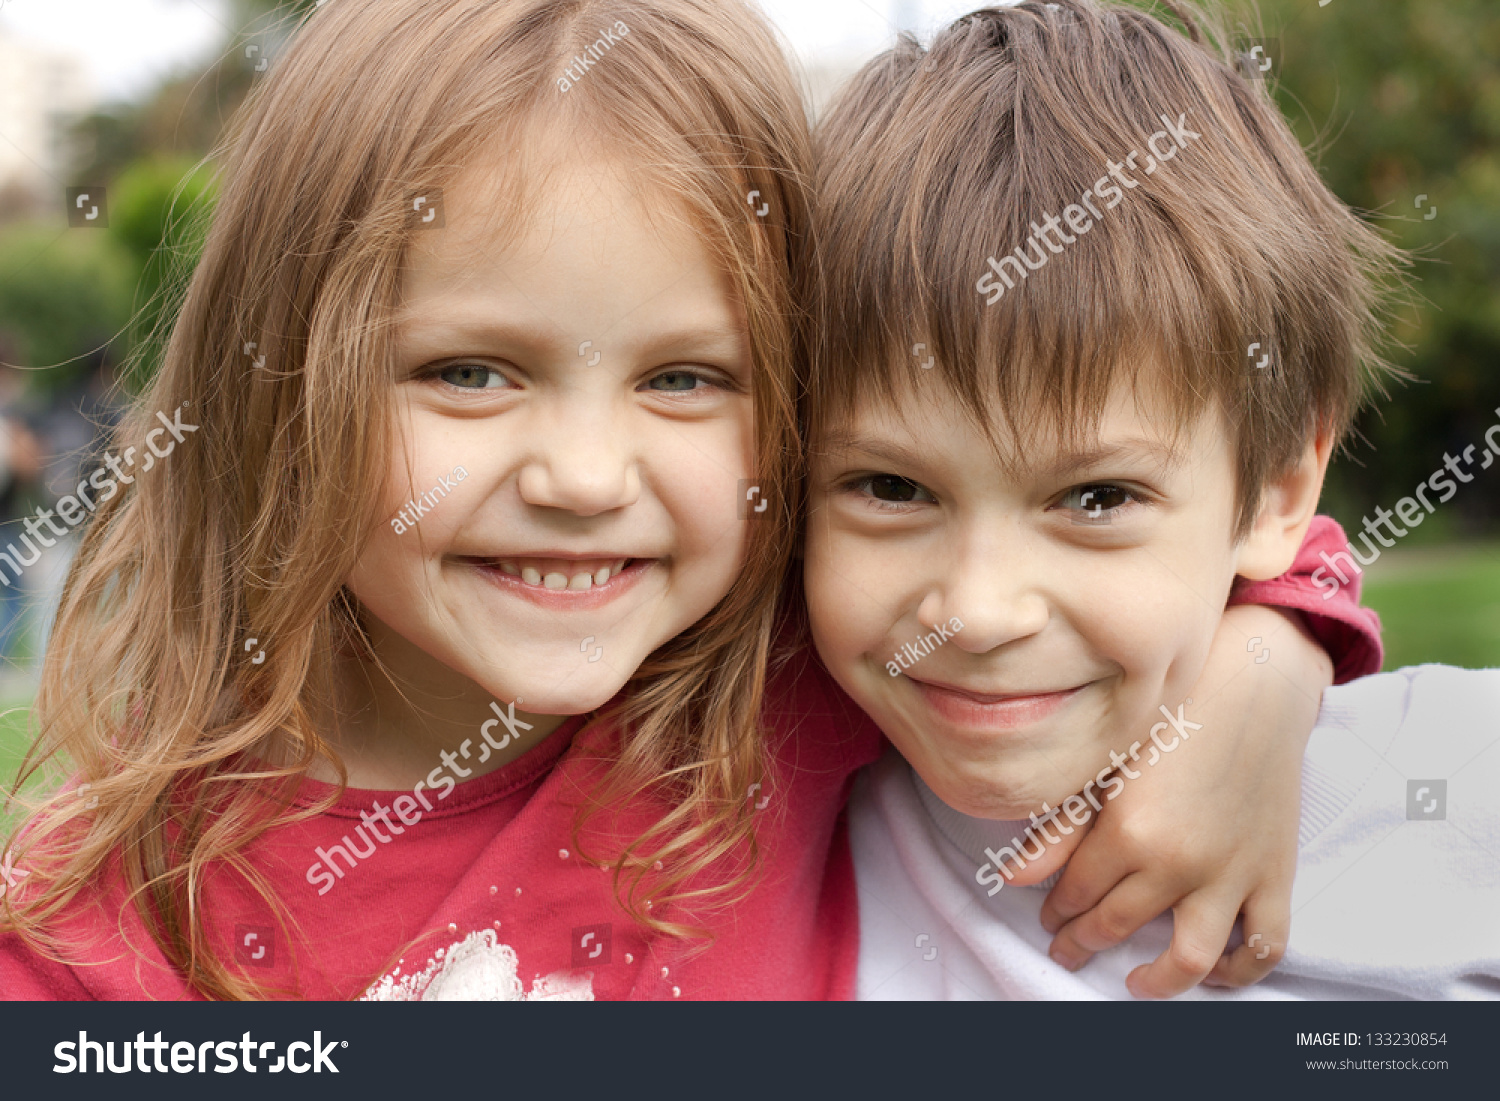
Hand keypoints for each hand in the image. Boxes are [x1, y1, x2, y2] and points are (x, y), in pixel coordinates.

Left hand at [1038, 605, 1330, 997]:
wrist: (1253, 684)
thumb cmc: (1172, 714)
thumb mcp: (1105, 762)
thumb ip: (1060, 826)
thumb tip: (1012, 879)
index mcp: (1128, 833)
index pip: (1076, 895)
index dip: (1057, 913)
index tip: (1049, 918)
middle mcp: (1178, 863)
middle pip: (1118, 926)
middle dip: (1084, 942)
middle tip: (1069, 947)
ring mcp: (1230, 874)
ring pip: (1190, 958)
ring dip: (1159, 980)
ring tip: (1137, 981)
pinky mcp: (1274, 873)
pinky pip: (1263, 945)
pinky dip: (1239, 969)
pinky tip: (1212, 970)